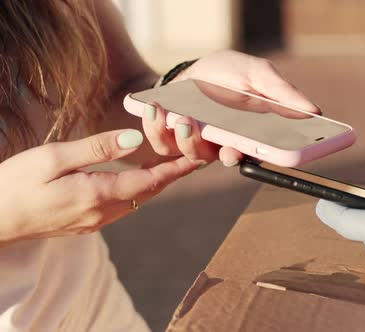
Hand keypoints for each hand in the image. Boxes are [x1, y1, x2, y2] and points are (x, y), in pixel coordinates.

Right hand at [0, 129, 199, 244]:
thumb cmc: (15, 183)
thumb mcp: (54, 157)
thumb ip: (98, 148)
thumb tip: (137, 141)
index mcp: (98, 196)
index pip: (150, 181)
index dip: (178, 168)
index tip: (200, 157)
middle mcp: (103, 214)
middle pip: (149, 192)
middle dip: (173, 173)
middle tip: (195, 154)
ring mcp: (95, 222)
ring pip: (138, 199)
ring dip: (157, 181)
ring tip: (175, 161)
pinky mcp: (86, 223)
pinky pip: (123, 204)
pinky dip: (138, 188)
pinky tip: (141, 176)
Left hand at [142, 50, 319, 166]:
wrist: (190, 69)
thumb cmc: (228, 72)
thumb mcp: (257, 73)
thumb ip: (281, 91)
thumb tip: (315, 110)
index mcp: (255, 133)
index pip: (270, 152)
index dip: (277, 158)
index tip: (282, 155)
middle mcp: (230, 143)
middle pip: (234, 159)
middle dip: (231, 155)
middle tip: (229, 149)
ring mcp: (201, 144)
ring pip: (197, 154)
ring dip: (190, 139)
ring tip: (185, 118)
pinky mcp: (173, 139)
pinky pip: (166, 144)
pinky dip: (159, 128)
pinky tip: (158, 109)